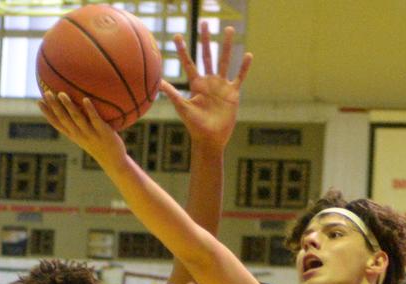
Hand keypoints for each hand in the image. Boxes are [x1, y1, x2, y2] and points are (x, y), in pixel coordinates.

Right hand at [37, 91, 126, 166]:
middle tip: (47, 93)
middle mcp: (79, 135)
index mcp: (73, 135)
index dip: (47, 113)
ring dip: (68, 106)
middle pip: (63, 119)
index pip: (56, 124)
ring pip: (76, 118)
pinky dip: (89, 109)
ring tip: (61, 94)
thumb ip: (82, 123)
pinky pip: (94, 119)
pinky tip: (86, 99)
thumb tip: (80, 105)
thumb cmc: (101, 145)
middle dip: (54, 106)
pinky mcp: (102, 132)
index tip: (39, 101)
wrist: (113, 161)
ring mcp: (90, 134)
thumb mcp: (88, 136)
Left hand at [160, 23, 252, 150]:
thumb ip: (172, 93)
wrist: (210, 139)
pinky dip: (243, 67)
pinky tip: (247, 54)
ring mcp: (221, 86)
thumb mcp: (182, 107)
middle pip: (207, 56)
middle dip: (206, 40)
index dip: (182, 50)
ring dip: (226, 46)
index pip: (188, 63)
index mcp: (196, 84)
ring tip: (228, 29)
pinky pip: (239, 77)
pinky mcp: (233, 93)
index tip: (176, 36)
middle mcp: (209, 82)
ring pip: (224, 61)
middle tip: (205, 23)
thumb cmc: (194, 126)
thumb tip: (157, 82)